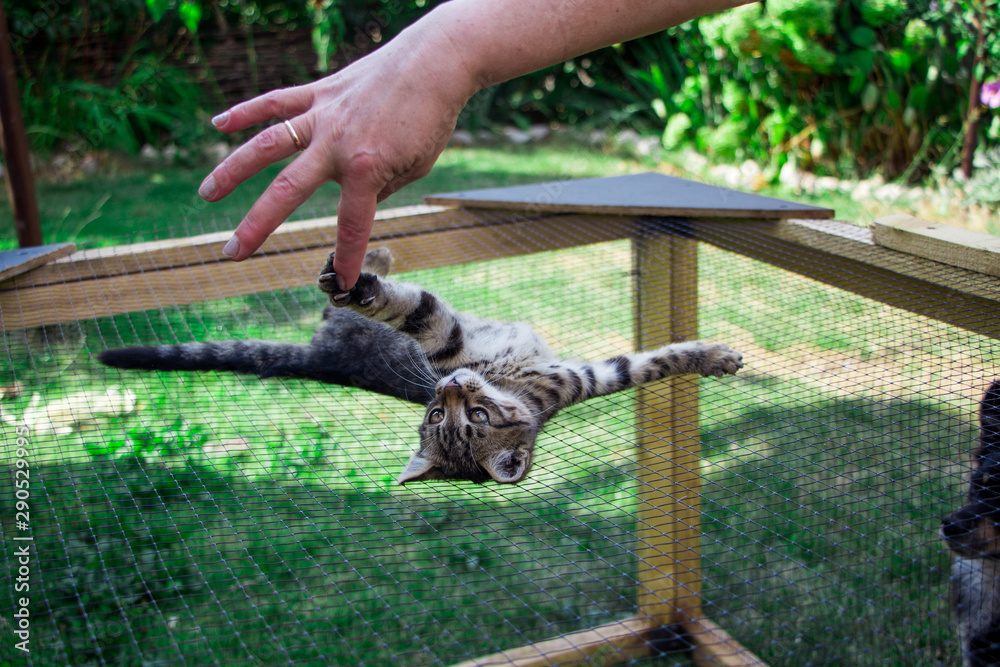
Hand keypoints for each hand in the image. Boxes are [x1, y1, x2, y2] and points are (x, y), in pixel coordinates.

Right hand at [200, 17, 476, 289]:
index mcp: (366, 169)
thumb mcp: (415, 166)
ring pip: (267, 144)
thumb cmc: (431, 118)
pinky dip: (246, 111)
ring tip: (207, 192)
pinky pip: (276, 102)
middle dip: (257, 226)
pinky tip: (218, 124)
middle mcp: (336, 144)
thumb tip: (356, 195)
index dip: (348, 256)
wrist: (435, 62)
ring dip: (232, 169)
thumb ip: (381, 186)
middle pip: (286, 191)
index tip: (344, 282)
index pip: (351, 224)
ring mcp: (323, 116)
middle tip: (231, 253)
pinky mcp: (320, 92)